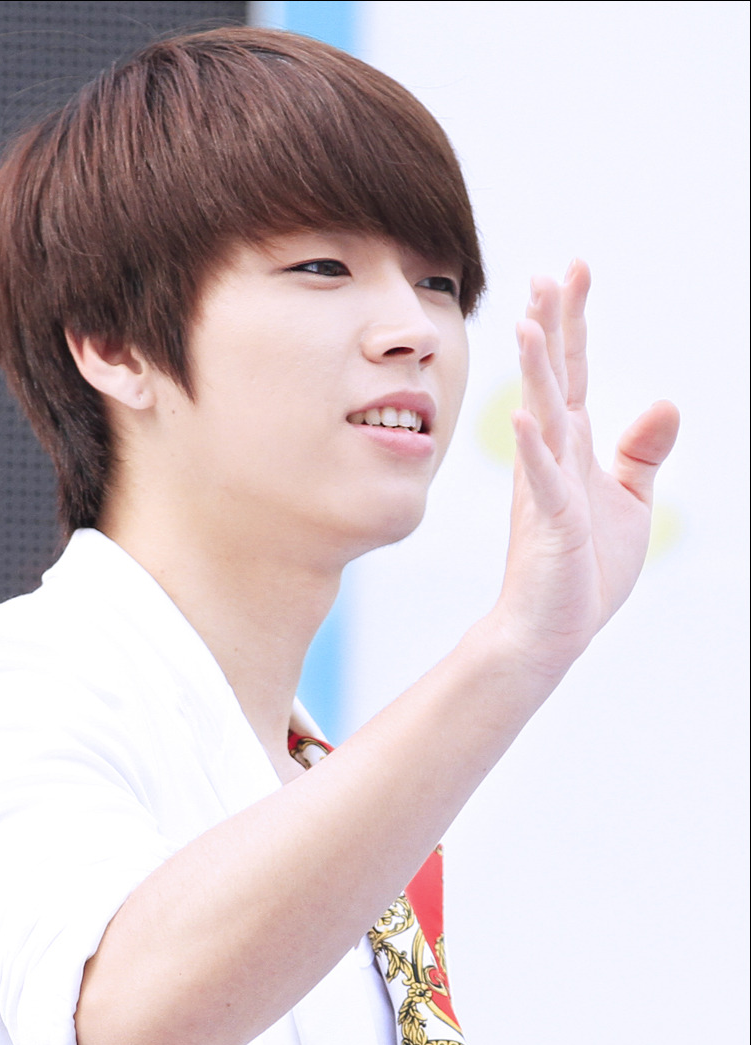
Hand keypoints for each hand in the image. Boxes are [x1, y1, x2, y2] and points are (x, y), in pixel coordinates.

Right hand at [491, 261, 678, 677]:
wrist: (550, 628)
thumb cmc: (584, 567)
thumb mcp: (630, 501)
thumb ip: (643, 451)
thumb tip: (665, 401)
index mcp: (571, 445)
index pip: (572, 370)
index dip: (575, 319)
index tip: (575, 268)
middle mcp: (552, 455)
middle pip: (552, 377)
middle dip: (551, 324)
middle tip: (549, 271)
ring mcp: (545, 487)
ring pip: (541, 415)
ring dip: (535, 370)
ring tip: (528, 321)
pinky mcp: (548, 524)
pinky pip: (541, 480)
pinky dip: (534, 448)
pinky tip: (530, 417)